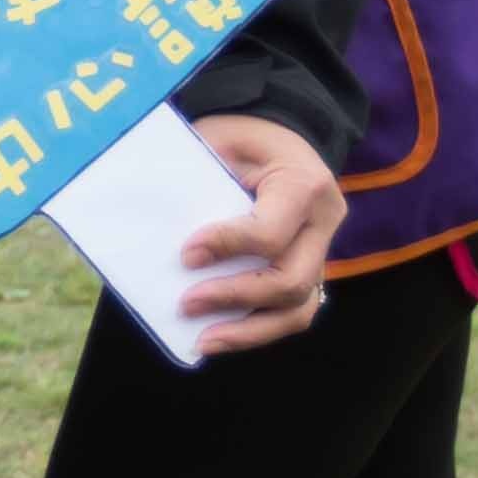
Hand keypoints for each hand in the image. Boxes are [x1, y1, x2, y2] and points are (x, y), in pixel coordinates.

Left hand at [177, 116, 343, 354]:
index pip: (270, 232)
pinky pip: (294, 313)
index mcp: (305, 184)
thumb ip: (198, 177)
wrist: (278, 137)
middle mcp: (323, 222)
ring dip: (249, 330)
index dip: (227, 246)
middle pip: (291, 279)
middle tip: (186, 303)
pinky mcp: (312, 270)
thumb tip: (154, 224)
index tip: (186, 254)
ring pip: (299, 308)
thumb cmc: (242, 139)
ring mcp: (321, 251)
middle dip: (235, 296)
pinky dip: (257, 330)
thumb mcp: (220, 139)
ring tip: (203, 340)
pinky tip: (220, 336)